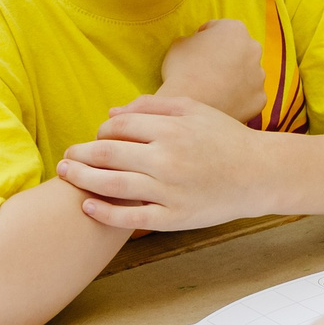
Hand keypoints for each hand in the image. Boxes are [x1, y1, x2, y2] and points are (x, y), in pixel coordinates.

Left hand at [56, 96, 268, 230]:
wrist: (258, 174)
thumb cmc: (225, 138)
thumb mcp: (194, 110)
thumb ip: (152, 106)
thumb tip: (112, 113)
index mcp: (170, 129)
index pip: (118, 127)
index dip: (100, 132)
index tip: (95, 138)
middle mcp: (166, 159)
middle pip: (107, 154)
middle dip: (79, 155)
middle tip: (65, 157)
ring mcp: (169, 191)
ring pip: (112, 185)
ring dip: (82, 179)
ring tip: (66, 176)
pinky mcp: (174, 217)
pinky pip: (130, 218)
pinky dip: (104, 212)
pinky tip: (87, 206)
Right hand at [161, 18, 264, 120]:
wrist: (190, 106)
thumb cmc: (182, 70)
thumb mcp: (180, 43)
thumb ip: (195, 39)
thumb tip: (198, 44)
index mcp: (235, 29)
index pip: (219, 29)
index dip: (205, 39)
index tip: (197, 50)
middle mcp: (253, 49)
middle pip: (239, 50)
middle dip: (226, 57)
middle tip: (206, 70)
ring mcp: (259, 75)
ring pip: (247, 73)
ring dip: (235, 77)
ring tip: (214, 88)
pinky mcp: (260, 98)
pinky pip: (249, 95)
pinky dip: (239, 98)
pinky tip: (222, 102)